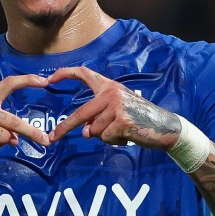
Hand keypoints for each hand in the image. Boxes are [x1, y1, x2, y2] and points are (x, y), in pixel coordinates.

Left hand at [48, 66, 181, 148]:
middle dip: (65, 127)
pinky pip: (105, 137)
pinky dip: (114, 141)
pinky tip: (127, 136)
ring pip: (94, 130)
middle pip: (81, 113)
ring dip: (105, 136)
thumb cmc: (139, 119)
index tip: (49, 79)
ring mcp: (117, 106)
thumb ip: (98, 119)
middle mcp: (111, 92)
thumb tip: (84, 132)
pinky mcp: (121, 121)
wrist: (165, 126)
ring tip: (122, 131)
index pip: (84, 73)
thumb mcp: (116, 113)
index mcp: (109, 86)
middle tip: (52, 137)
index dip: (65, 74)